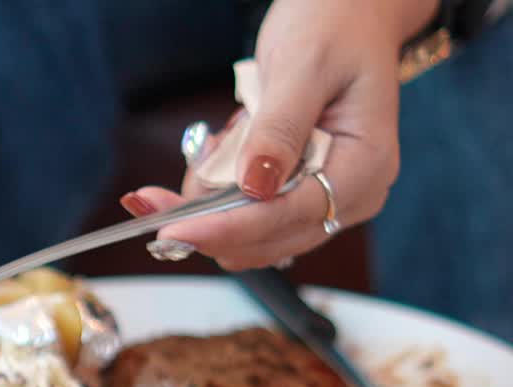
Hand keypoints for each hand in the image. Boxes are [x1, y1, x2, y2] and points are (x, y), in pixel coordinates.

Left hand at [120, 0, 438, 269]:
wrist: (344, 14)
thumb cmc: (332, 28)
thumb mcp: (303, 67)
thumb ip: (279, 129)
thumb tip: (254, 186)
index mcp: (364, 167)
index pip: (291, 216)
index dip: (230, 228)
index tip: (176, 230)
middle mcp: (349, 195)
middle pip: (264, 238)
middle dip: (204, 220)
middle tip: (148, 198)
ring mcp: (322, 198)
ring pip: (246, 233)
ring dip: (206, 203)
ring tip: (214, 142)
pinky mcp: (295, 195)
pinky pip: (242, 213)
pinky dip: (214, 193)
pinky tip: (218, 149)